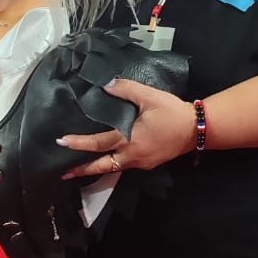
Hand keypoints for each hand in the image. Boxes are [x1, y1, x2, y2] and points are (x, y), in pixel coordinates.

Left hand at [57, 77, 196, 178]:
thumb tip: (106, 85)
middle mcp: (132, 156)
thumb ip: (126, 89)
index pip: (98, 143)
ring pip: (113, 168)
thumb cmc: (172, 112)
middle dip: (82, 170)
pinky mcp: (148, 163)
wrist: (196, 128)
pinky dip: (111, 164)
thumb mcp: (149, 96)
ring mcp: (140, 163)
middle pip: (102, 166)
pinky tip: (107, 158)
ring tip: (80, 168)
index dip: (78, 143)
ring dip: (96, 168)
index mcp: (129, 139)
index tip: (61, 142)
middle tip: (63, 173)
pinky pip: (124, 166)